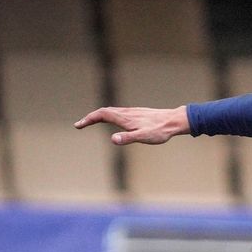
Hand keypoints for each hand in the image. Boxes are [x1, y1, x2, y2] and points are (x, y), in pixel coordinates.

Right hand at [73, 105, 189, 144]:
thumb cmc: (159, 131)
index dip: (88, 119)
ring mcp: (131, 112)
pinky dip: (109, 116)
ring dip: (98, 116)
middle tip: (80, 124)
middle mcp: (126, 112)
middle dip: (90, 118)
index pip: (101, 115)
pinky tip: (113, 121)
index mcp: (124, 118)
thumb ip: (128, 138)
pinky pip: (118, 113)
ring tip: (91, 121)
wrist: (173, 121)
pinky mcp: (137, 114)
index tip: (78, 125)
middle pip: (103, 112)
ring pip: (111, 111)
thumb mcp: (144, 137)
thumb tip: (113, 139)